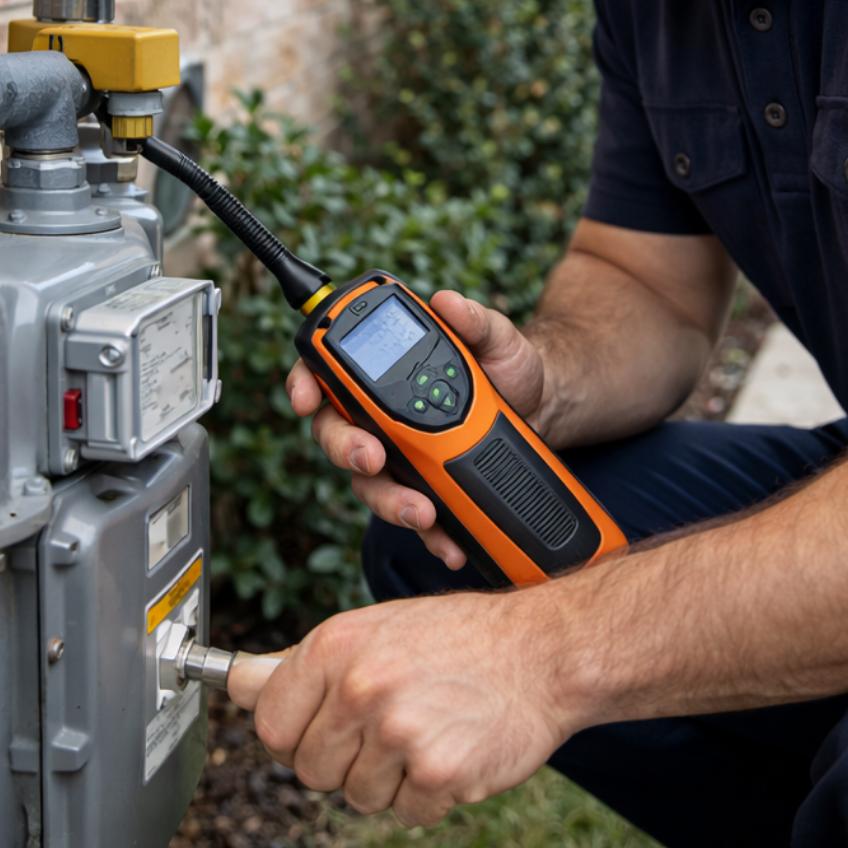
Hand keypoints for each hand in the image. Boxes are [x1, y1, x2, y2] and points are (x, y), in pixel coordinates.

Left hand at [251, 590, 570, 825]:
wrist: (542, 652)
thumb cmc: (459, 638)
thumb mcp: (374, 628)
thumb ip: (305, 663)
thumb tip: (238, 682)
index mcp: (335, 647)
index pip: (269, 724)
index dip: (294, 733)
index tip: (321, 727)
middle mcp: (361, 687)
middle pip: (309, 770)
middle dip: (343, 759)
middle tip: (387, 725)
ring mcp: (399, 733)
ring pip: (356, 797)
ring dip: (387, 779)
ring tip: (424, 731)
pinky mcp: (439, 773)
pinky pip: (404, 813)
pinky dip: (426, 794)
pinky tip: (449, 748)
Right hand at [286, 290, 545, 568]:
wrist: (543, 408)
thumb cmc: (507, 366)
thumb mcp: (496, 337)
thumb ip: (473, 320)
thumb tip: (448, 302)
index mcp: (383, 371)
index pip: (325, 372)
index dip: (303, 384)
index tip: (306, 400)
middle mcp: (378, 415)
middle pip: (336, 435)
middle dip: (347, 450)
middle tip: (374, 457)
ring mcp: (397, 456)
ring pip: (369, 484)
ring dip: (389, 501)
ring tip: (422, 511)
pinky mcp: (422, 488)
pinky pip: (413, 515)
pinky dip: (429, 535)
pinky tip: (449, 544)